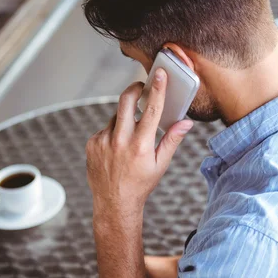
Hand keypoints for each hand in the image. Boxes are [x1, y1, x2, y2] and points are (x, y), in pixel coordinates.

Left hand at [86, 69, 193, 217]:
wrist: (114, 203)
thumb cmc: (141, 184)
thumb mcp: (160, 164)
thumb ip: (172, 140)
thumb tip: (186, 123)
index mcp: (141, 146)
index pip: (151, 110)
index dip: (157, 89)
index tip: (158, 74)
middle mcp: (120, 141)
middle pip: (126, 101)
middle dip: (135, 89)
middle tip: (141, 87)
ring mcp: (103, 141)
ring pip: (116, 117)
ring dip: (125, 120)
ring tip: (130, 139)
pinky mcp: (92, 143)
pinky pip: (105, 129)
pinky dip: (113, 133)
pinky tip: (117, 149)